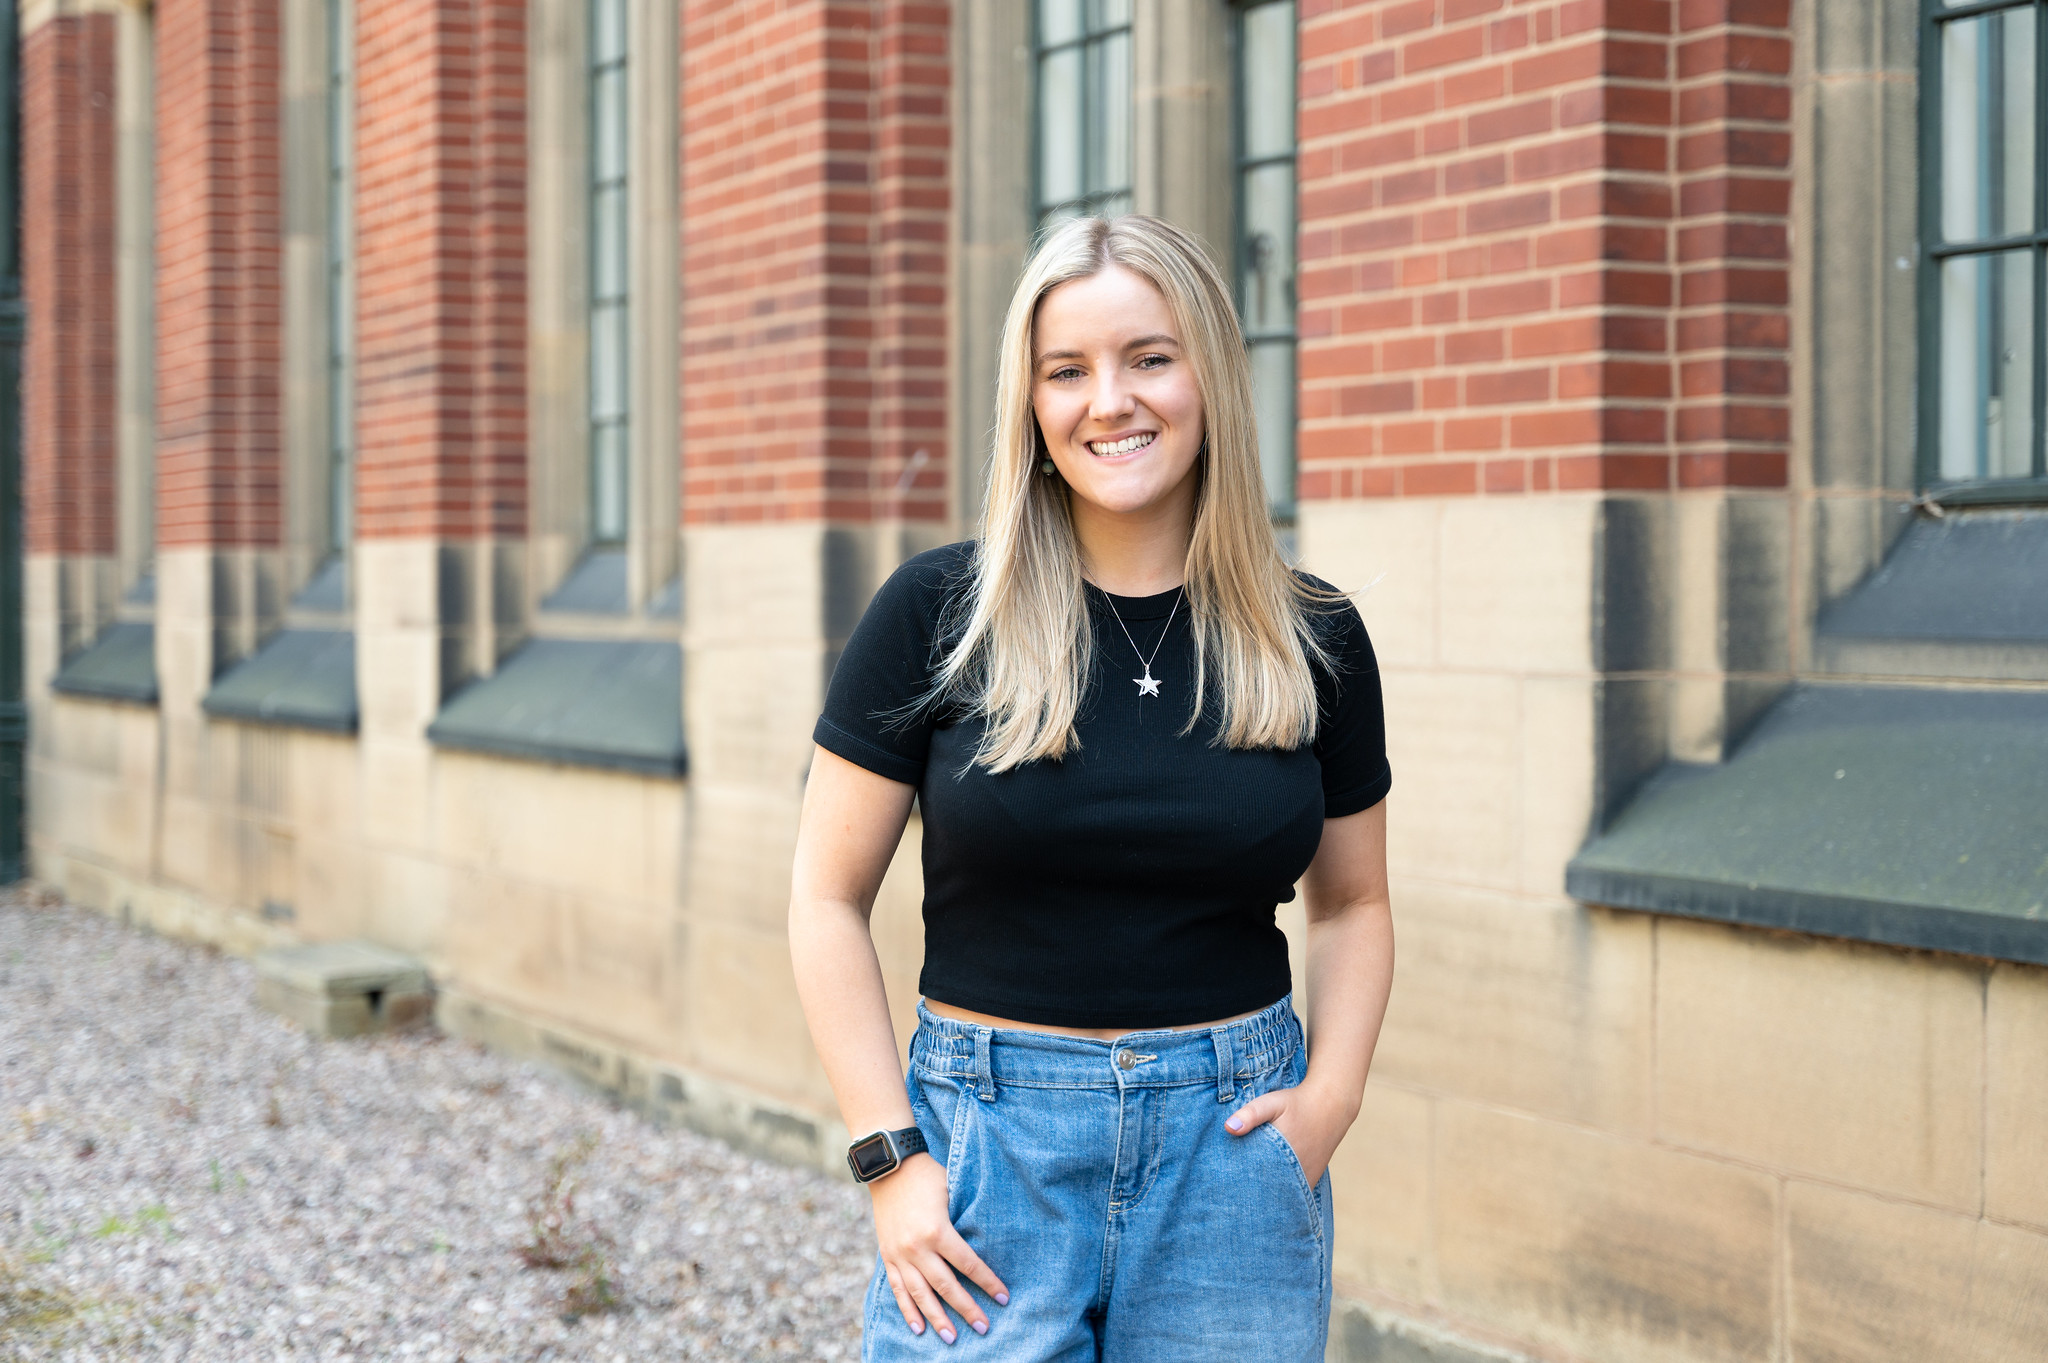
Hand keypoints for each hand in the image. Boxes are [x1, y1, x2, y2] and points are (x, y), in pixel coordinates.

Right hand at [868, 1152, 1009, 1342]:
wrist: (890, 1167)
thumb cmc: (927, 1175)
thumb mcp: (952, 1191)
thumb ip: (964, 1218)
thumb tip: (987, 1238)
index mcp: (937, 1231)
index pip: (968, 1264)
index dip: (987, 1282)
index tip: (1003, 1298)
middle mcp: (917, 1248)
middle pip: (946, 1286)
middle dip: (967, 1308)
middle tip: (984, 1327)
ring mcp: (900, 1254)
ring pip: (920, 1294)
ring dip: (937, 1318)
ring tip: (952, 1338)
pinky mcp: (888, 1256)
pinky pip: (898, 1289)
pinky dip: (907, 1310)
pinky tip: (918, 1328)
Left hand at [1223, 1083, 1356, 1186]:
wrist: (1330, 1106)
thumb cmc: (1297, 1104)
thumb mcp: (1271, 1103)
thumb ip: (1250, 1114)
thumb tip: (1229, 1128)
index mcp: (1281, 1158)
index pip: (1254, 1182)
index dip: (1239, 1185)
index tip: (1225, 1188)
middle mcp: (1295, 1174)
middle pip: (1266, 1194)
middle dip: (1250, 1196)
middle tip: (1231, 1197)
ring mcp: (1305, 1180)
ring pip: (1280, 1197)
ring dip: (1266, 1198)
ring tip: (1247, 1198)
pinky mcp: (1311, 1180)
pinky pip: (1292, 1195)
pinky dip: (1280, 1194)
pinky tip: (1267, 1190)